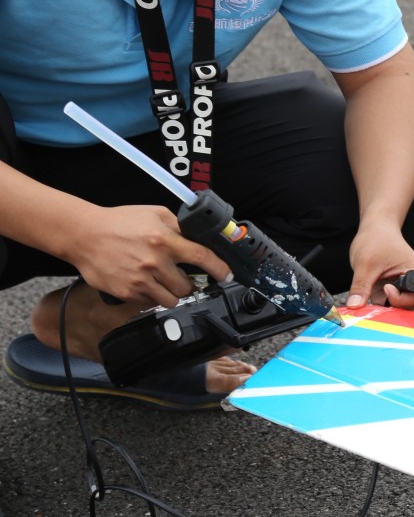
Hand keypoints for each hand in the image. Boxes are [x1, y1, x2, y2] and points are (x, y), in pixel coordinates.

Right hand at [67, 204, 232, 307]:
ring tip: (164, 282)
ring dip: (172, 293)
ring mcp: (139, 280)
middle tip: (183, 277)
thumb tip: (198, 236)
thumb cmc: (118, 222)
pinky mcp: (125, 292)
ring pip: (170, 300)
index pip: (201, 256)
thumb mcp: (154, 213)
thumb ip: (178, 225)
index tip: (227, 275)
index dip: (219, 268)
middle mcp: (153, 262)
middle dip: (188, 283)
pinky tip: (145, 283)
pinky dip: (152, 296)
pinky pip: (149, 303)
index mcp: (164, 240)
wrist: (83, 235)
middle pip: (187, 286)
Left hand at [345, 219, 413, 310]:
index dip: (400, 299)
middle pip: (410, 307)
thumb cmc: (377, 239)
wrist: (375, 228)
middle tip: (376, 301)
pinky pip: (386, 304)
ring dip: (383, 308)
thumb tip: (354, 306)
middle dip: (393, 308)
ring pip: (397, 308)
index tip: (385, 288)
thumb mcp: (365, 264)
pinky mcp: (389, 290)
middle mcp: (413, 283)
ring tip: (369, 298)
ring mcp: (401, 287)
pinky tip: (366, 299)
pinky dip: (376, 306)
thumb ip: (361, 287)